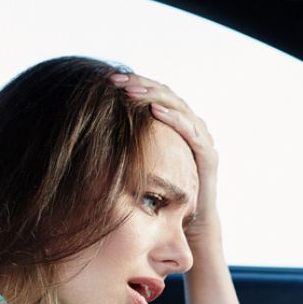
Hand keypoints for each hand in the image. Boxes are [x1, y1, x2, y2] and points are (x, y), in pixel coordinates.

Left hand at [109, 73, 219, 245]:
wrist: (191, 224)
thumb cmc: (164, 194)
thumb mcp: (142, 162)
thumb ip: (130, 144)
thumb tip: (94, 129)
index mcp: (177, 123)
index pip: (156, 94)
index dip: (134, 83)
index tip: (108, 79)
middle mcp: (192, 126)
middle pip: (167, 93)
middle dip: (140, 84)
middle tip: (116, 80)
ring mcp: (203, 139)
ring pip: (179, 107)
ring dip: (154, 96)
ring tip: (132, 91)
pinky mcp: (208, 156)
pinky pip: (191, 131)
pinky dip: (174, 118)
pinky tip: (154, 110)